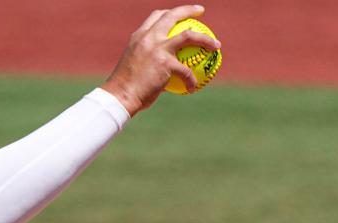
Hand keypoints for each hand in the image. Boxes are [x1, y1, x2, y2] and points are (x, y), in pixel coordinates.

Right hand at [101, 5, 220, 115]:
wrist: (120, 97)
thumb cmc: (125, 88)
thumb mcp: (132, 68)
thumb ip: (146, 62)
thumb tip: (159, 70)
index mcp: (139, 36)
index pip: (156, 17)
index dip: (170, 13)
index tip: (179, 16)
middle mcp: (149, 38)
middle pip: (172, 16)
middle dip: (189, 10)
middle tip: (201, 12)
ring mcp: (158, 49)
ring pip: (189, 36)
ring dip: (205, 39)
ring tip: (216, 46)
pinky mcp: (166, 64)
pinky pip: (186, 71)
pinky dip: (191, 80)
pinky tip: (193, 87)